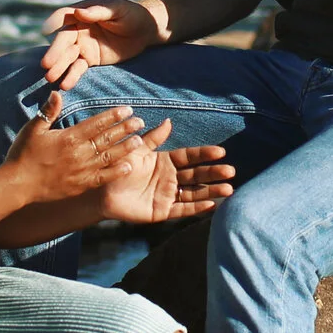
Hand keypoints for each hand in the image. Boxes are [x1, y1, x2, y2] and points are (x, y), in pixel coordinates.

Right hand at [4, 90, 151, 201]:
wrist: (18, 185)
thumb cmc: (23, 154)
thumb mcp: (33, 129)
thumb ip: (48, 111)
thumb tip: (56, 92)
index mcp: (69, 138)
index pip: (97, 123)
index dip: (113, 115)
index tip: (127, 109)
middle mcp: (79, 154)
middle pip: (107, 138)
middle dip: (125, 129)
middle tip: (140, 121)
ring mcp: (82, 171)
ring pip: (109, 157)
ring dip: (126, 148)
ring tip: (140, 141)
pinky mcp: (81, 185)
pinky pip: (103, 178)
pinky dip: (117, 172)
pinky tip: (129, 166)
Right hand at [41, 0, 160, 90]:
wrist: (146, 30)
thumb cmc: (131, 13)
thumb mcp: (118, 9)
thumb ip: (99, 11)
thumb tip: (80, 12)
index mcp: (82, 12)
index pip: (64, 15)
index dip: (54, 21)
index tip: (46, 31)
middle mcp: (78, 29)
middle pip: (63, 40)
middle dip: (54, 53)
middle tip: (46, 65)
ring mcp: (83, 46)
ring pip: (67, 57)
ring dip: (59, 67)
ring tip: (51, 78)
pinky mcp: (90, 60)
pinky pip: (78, 68)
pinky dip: (72, 76)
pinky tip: (65, 85)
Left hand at [98, 141, 233, 225]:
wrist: (101, 191)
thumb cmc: (118, 168)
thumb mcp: (136, 150)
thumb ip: (153, 138)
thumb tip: (169, 122)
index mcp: (166, 161)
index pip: (190, 157)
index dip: (204, 154)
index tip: (221, 151)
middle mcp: (170, 178)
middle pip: (196, 175)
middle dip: (213, 173)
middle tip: (231, 171)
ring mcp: (168, 195)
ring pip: (194, 192)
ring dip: (211, 191)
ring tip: (229, 189)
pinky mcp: (162, 211)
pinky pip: (182, 210)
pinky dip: (196, 208)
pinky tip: (211, 205)